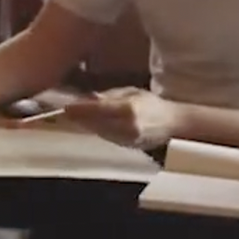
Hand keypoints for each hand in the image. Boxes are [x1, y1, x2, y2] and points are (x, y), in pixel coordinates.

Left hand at [62, 87, 180, 149]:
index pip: (98, 109)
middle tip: (65, 112)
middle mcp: (126, 126)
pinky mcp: (126, 146)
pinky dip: (96, 130)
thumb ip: (111, 95)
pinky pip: (106, 137)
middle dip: (79, 118)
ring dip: (86, 125)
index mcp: (128, 109)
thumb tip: (90, 98)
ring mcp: (126, 139)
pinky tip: (90, 124)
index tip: (66, 107)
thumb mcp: (132, 92)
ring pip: (98, 132)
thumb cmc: (152, 104)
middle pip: (95, 123)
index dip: (80, 109)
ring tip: (75, 117)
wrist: (173, 124)